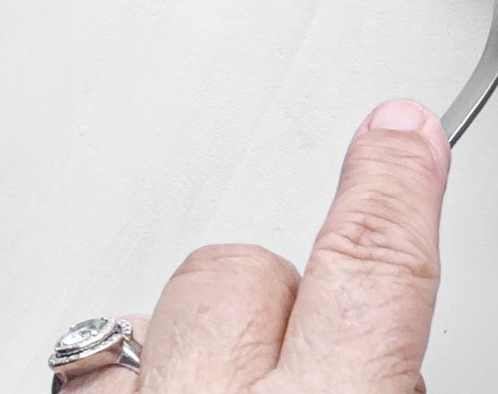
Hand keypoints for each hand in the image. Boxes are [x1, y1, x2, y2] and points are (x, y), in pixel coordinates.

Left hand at [67, 100, 449, 392]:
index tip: (403, 130)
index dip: (392, 186)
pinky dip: (134, 371)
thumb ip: (388, 380)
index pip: (374, 268)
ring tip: (233, 389)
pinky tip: (166, 392)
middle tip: (320, 364)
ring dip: (203, 340)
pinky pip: (94, 365)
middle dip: (287, 301)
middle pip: (249, 271)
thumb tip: (399, 365)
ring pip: (161, 309)